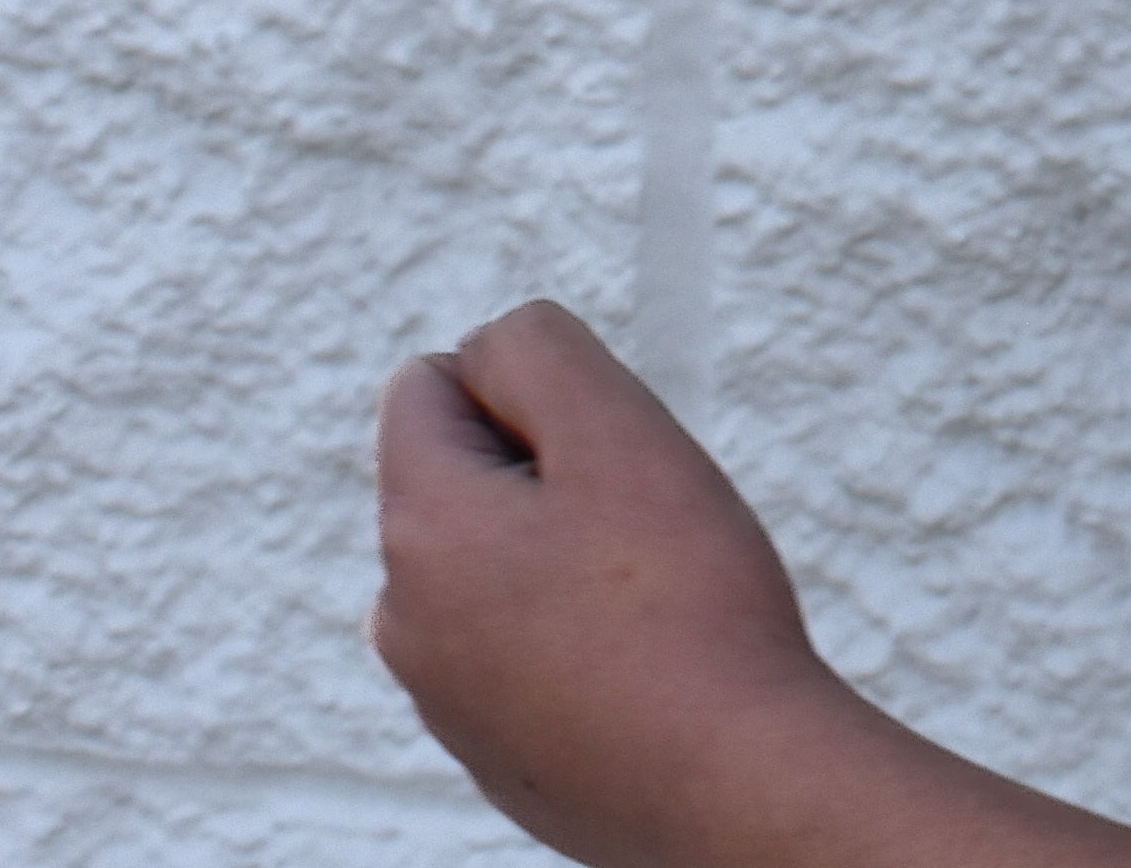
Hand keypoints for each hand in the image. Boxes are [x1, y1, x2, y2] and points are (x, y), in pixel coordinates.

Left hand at [373, 300, 840, 867]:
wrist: (725, 783)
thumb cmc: (683, 611)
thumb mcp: (617, 429)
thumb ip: (537, 353)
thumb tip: (489, 347)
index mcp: (419, 530)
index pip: (429, 383)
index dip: (528, 386)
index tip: (598, 440)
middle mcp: (405, 617)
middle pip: (464, 472)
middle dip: (546, 467)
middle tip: (635, 511)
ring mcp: (445, 694)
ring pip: (498, 556)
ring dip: (560, 545)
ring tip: (645, 584)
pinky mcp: (495, 746)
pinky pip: (521, 637)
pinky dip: (573, 624)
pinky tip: (642, 651)